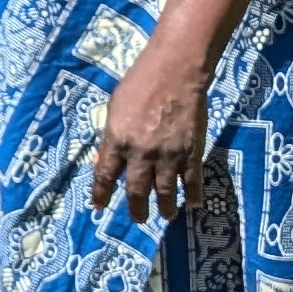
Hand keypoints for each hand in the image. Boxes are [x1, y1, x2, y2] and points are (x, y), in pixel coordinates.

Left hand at [87, 41, 207, 225]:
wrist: (175, 73)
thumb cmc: (139, 84)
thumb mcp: (114, 109)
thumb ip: (109, 138)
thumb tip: (101, 163)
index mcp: (117, 141)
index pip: (105, 176)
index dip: (101, 194)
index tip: (99, 206)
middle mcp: (141, 153)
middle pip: (137, 191)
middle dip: (136, 209)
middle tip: (138, 218)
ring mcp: (168, 155)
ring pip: (166, 192)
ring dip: (165, 208)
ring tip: (165, 215)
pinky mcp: (191, 152)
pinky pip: (192, 181)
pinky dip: (193, 194)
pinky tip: (193, 203)